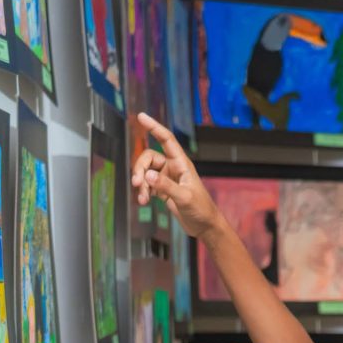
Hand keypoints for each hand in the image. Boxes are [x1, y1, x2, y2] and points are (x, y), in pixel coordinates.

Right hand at [130, 114, 225, 238]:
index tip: (141, 116)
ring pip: (146, 172)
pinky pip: (148, 185)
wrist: (205, 226)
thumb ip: (166, 186)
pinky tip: (143, 201)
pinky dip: (143, 192)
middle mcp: (173, 167)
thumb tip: (147, 176)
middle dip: (139, 169)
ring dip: (141, 184)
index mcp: (181, 163)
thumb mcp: (184, 198)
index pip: (166, 139)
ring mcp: (167, 178)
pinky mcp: (163, 189)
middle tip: (137, 184)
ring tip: (142, 199)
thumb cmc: (201, 210)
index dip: (154, 127)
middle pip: (149, 158)